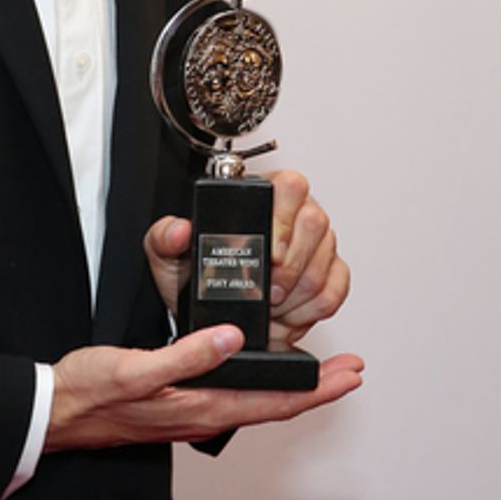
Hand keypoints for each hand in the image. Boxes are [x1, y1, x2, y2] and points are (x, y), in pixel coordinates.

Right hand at [45, 326, 363, 451]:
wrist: (55, 415)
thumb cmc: (89, 393)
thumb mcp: (134, 368)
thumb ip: (185, 356)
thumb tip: (231, 339)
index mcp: (200, 407)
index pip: (274, 401)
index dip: (316, 390)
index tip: (349, 374)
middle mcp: (203, 414)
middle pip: (275, 404)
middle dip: (317, 389)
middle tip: (352, 370)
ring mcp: (192, 412)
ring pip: (257, 401)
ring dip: (294, 388)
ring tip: (322, 372)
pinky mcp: (180, 404)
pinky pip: (235, 397)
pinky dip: (261, 385)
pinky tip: (262, 371)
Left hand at [143, 170, 350, 353]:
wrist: (213, 313)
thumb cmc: (197, 278)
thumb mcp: (169, 257)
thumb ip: (165, 237)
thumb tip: (180, 229)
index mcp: (264, 195)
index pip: (290, 186)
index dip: (283, 222)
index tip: (269, 254)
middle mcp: (297, 214)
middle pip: (316, 224)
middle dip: (289, 268)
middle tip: (266, 289)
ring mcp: (318, 244)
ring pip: (325, 262)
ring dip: (296, 293)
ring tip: (270, 304)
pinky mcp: (332, 274)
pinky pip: (335, 290)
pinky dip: (312, 308)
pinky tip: (289, 312)